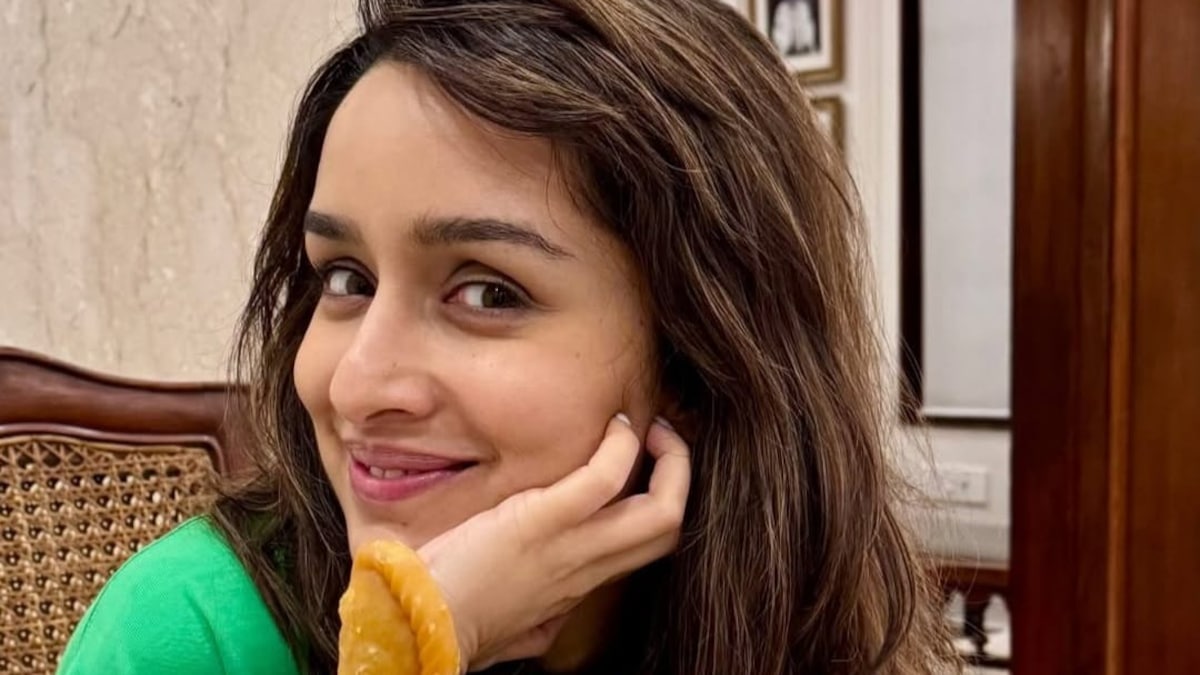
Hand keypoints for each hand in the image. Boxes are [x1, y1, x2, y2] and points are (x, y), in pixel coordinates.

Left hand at [417, 414, 690, 671]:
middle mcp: (589, 568)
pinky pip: (605, 478)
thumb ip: (543, 623)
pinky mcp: (543, 520)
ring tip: (646, 426)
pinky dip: (620, 447)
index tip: (647, 471)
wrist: (420, 623)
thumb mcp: (517, 632)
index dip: (664, 502)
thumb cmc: (456, 621)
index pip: (649, 548)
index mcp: (580, 586)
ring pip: (661, 509)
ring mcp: (571, 544)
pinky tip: (612, 426)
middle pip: (670, 527)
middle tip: (660, 438)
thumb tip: (551, 622)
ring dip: (669, 457)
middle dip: (680, 474)